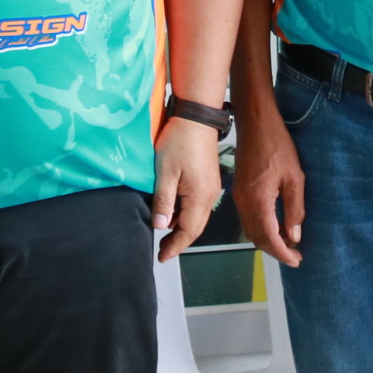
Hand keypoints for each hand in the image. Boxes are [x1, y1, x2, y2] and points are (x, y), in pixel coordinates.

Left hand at [153, 119, 223, 261]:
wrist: (197, 116)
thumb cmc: (180, 140)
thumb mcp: (165, 172)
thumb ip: (163, 201)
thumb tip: (161, 226)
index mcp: (200, 197)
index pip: (188, 232)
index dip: (175, 247)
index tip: (162, 257)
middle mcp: (209, 195)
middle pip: (195, 227)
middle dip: (179, 240)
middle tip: (162, 249)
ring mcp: (210, 186)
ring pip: (196, 215)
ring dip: (181, 226)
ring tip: (164, 231)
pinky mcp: (208, 178)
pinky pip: (197, 203)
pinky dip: (185, 212)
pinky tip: (172, 209)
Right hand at [234, 111, 306, 266]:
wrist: (255, 123)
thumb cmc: (277, 145)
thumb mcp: (294, 177)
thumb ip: (294, 209)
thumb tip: (294, 235)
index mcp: (258, 199)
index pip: (269, 237)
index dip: (283, 253)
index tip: (296, 260)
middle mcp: (244, 202)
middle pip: (257, 238)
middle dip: (276, 251)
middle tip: (295, 256)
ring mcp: (239, 197)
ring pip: (251, 230)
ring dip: (268, 241)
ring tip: (288, 244)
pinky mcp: (238, 191)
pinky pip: (248, 219)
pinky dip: (261, 229)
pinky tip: (276, 226)